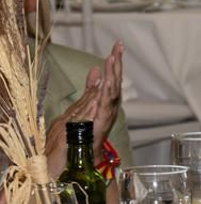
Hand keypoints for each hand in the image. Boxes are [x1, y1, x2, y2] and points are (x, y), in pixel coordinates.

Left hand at [44, 43, 123, 175]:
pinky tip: (107, 77)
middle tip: (119, 45)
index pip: (110, 79)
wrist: (77, 158)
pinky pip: (106, 103)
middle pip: (115, 81)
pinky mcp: (101, 121)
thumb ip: (90, 89)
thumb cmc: (79, 136)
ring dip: (114, 73)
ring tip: (114, 56)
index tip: (116, 46)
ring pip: (113, 89)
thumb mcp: (82, 105)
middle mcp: (108, 107)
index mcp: (103, 102)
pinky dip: (108, 90)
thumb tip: (95, 70)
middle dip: (117, 63)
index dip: (114, 63)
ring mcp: (106, 114)